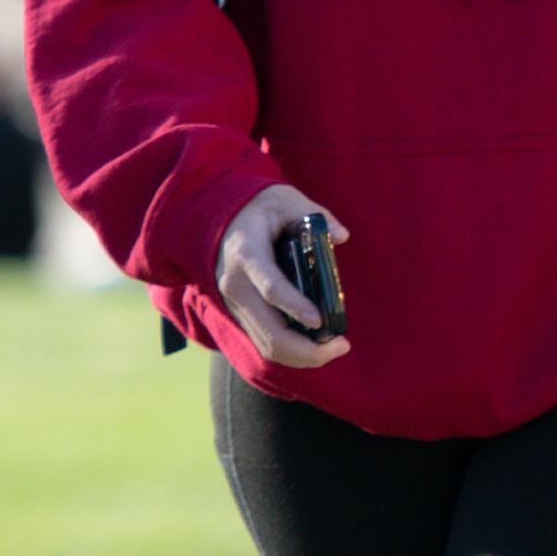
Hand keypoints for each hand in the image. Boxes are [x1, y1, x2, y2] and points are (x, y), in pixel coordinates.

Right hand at [217, 179, 352, 365]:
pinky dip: (290, 352)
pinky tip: (315, 348)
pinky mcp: (238, 314)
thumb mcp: (285, 199)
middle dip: (307, 348)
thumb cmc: (256, 208)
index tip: (320, 321)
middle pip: (270, 331)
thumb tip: (341, 236)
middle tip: (341, 345)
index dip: (295, 307)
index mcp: (247, 254)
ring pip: (266, 344)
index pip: (270, 287)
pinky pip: (263, 342)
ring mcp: (235, 304)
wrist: (214, 218)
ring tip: (334, 349)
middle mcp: (236, 285)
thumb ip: (316, 214)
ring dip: (301, 356)